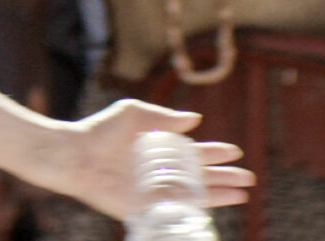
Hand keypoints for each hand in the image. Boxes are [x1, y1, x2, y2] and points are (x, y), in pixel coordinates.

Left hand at [48, 100, 251, 218]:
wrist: (75, 154)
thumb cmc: (100, 131)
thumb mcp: (134, 114)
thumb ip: (163, 117)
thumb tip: (195, 120)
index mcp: (160, 149)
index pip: (195, 154)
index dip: (216, 153)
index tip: (235, 152)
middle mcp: (161, 172)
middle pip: (201, 177)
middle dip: (225, 178)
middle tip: (248, 179)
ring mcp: (154, 190)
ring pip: (194, 195)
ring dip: (218, 195)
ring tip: (241, 194)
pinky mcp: (144, 207)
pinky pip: (173, 210)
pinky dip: (193, 210)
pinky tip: (212, 208)